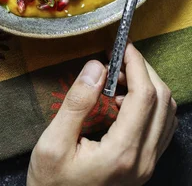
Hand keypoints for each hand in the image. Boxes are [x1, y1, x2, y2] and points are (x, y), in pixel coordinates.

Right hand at [27, 43, 176, 185]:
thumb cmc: (51, 184)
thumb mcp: (52, 142)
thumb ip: (76, 103)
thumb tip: (96, 67)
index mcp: (122, 153)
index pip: (144, 97)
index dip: (137, 65)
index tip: (123, 46)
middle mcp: (143, 161)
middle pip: (162, 102)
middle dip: (143, 72)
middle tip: (116, 60)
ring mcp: (147, 166)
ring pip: (167, 115)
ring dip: (149, 87)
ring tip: (118, 79)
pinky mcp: (144, 167)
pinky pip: (162, 128)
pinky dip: (150, 106)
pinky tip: (123, 102)